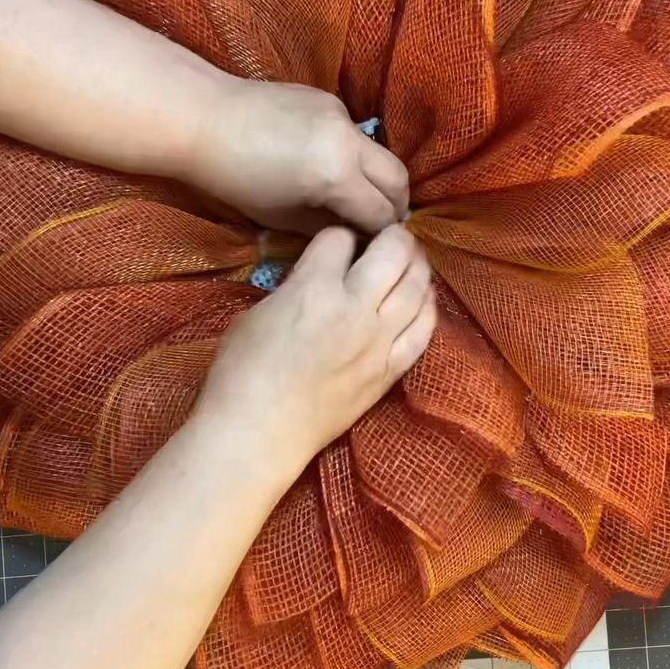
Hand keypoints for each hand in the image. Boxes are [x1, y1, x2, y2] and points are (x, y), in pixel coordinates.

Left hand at [190, 76, 409, 233]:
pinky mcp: (330, 100)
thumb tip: (353, 232)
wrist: (203, 119)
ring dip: (377, 180)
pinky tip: (328, 168)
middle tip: (381, 226)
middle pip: (398, 179)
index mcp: (336, 175)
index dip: (379, 237)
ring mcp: (343, 115)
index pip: (380, 214)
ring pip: (381, 155)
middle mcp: (350, 141)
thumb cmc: (234, 179)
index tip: (373, 249)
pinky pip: (356, 136)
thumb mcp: (282, 217)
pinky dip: (354, 157)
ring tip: (359, 200)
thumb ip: (327, 227)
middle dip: (395, 206)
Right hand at [198, 224, 435, 479]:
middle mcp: (354, 309)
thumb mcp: (258, 313)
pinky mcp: (389, 371)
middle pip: (393, 252)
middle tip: (390, 236)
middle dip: (393, 236)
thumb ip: (294, 287)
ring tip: (411, 259)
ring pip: (417, 286)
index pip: (340, 238)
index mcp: (313, 289)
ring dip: (417, 265)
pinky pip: (424, 331)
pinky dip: (427, 307)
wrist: (259, 433)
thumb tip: (316, 278)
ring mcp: (378, 342)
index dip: (337, 235)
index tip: (335, 243)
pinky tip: (423, 298)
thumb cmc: (242, 373)